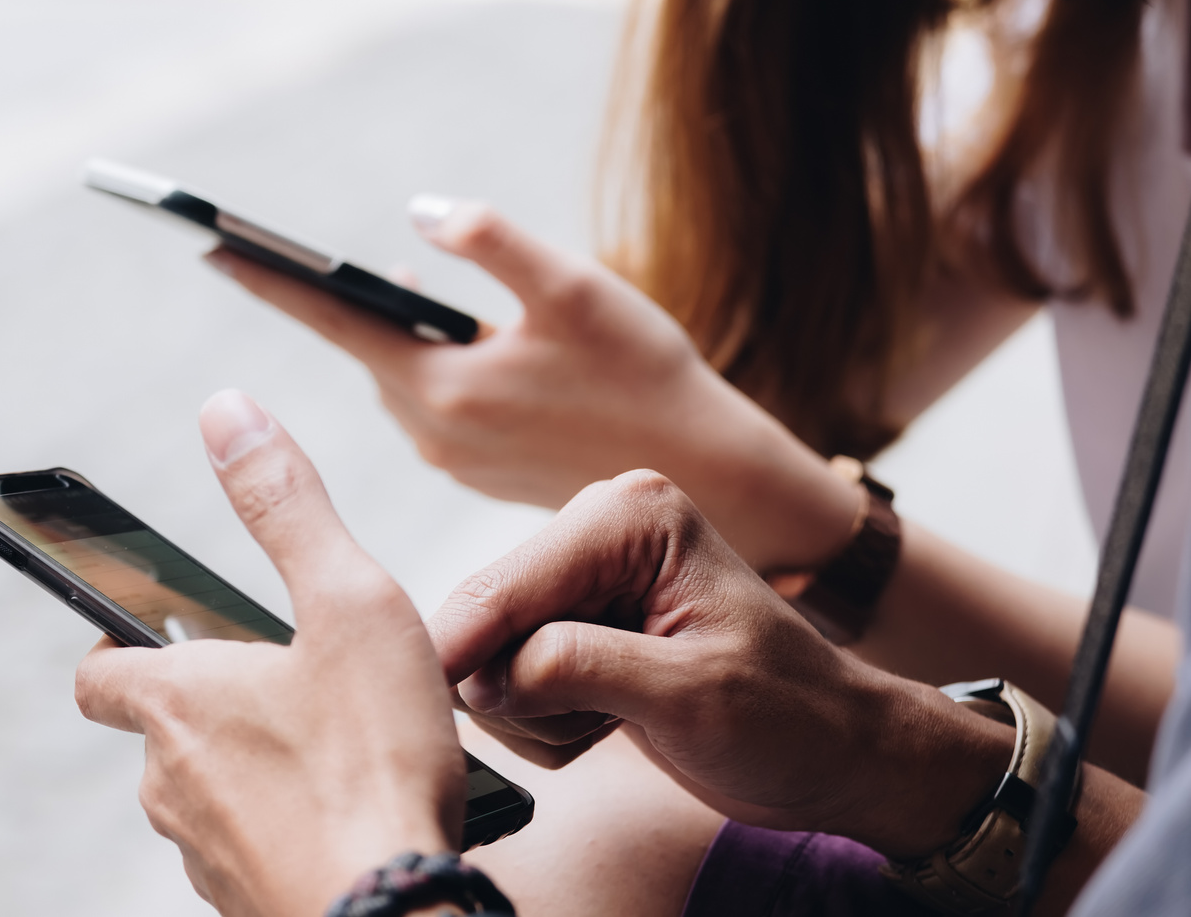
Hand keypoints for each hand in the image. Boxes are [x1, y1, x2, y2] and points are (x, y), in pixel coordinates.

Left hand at [75, 391, 464, 916]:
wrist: (396, 913)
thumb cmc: (375, 762)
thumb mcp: (348, 602)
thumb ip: (288, 505)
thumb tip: (226, 411)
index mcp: (179, 702)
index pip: (99, 669)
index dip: (117, 642)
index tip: (151, 629)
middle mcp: (170, 782)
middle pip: (161, 729)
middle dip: (212, 702)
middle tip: (291, 680)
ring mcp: (204, 853)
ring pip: (206, 793)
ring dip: (250, 765)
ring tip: (334, 746)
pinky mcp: (245, 903)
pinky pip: (248, 849)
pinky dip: (281, 824)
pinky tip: (347, 813)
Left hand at [208, 197, 857, 572]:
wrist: (701, 472)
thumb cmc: (642, 372)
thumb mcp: (574, 288)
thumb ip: (492, 244)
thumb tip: (421, 214)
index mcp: (445, 385)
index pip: (338, 321)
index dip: (275, 280)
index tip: (212, 245)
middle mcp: (436, 431)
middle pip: (369, 350)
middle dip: (348, 302)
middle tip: (306, 256)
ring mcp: (456, 457)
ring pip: (403, 378)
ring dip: (401, 335)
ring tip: (406, 290)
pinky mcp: (479, 469)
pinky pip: (433, 405)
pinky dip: (432, 367)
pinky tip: (464, 344)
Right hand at [428, 470, 1014, 859]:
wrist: (832, 755)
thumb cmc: (791, 716)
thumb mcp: (692, 694)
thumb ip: (582, 669)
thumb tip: (487, 674)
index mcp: (632, 517)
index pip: (512, 583)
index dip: (469, 644)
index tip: (439, 696)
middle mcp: (600, 535)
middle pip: (489, 619)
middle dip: (522, 689)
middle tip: (594, 725)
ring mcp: (585, 584)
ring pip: (491, 659)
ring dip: (537, 714)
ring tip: (615, 723)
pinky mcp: (577, 630)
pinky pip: (510, 683)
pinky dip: (546, 723)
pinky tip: (609, 723)